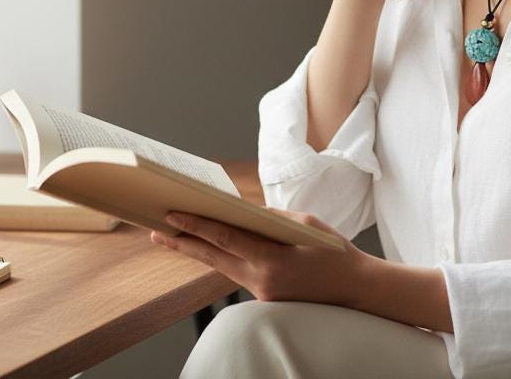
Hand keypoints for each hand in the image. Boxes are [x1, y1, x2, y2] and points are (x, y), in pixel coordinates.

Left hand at [149, 208, 374, 306]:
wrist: (355, 289)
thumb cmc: (333, 252)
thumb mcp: (304, 224)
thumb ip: (269, 218)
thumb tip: (240, 213)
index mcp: (272, 261)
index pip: (225, 240)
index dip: (196, 227)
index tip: (173, 216)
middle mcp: (261, 281)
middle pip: (212, 259)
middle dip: (182, 243)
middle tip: (155, 230)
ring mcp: (261, 293)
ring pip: (220, 267)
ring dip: (197, 251)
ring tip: (171, 237)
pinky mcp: (264, 298)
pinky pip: (236, 273)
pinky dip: (220, 258)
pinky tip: (207, 247)